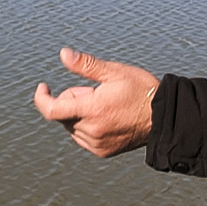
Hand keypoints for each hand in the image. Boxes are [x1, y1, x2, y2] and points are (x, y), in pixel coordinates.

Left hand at [33, 47, 158, 157]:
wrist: (164, 117)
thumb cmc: (142, 92)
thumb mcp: (114, 72)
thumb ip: (85, 65)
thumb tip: (64, 54)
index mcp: (92, 110)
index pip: (51, 110)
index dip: (42, 98)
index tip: (44, 87)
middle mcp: (91, 131)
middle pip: (63, 114)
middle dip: (73, 100)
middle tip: (96, 92)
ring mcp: (96, 144)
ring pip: (72, 126)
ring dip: (80, 115)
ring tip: (106, 106)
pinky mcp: (102, 151)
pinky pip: (83, 137)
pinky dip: (88, 126)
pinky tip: (107, 118)